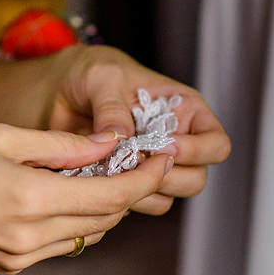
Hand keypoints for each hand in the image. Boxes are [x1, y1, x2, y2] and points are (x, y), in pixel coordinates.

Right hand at [0, 123, 170, 273]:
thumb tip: (107, 145)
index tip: (163, 156)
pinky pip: (61, 242)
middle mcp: (31, 237)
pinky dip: (75, 218)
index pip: (111, 195)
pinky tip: (67, 191)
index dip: (145, 176)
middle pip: (106, 217)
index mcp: (30, 200)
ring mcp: (21, 256)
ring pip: (87, 233)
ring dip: (104, 205)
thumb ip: (59, 146)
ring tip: (106, 170)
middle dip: (131, 187)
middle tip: (141, 156)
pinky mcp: (10, 265)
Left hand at [46, 46, 230, 214]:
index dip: (198, 151)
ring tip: (113, 167)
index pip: (217, 145)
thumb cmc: (90, 72)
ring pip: (167, 197)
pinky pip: (135, 202)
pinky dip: (120, 196)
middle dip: (166, 176)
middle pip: (196, 179)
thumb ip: (112, 107)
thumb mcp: (102, 77)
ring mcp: (151, 166)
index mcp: (184, 112)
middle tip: (134, 161)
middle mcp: (175, 142)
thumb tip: (122, 138)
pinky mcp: (127, 182)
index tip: (165, 144)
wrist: (56, 90)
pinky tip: (100, 176)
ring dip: (141, 189)